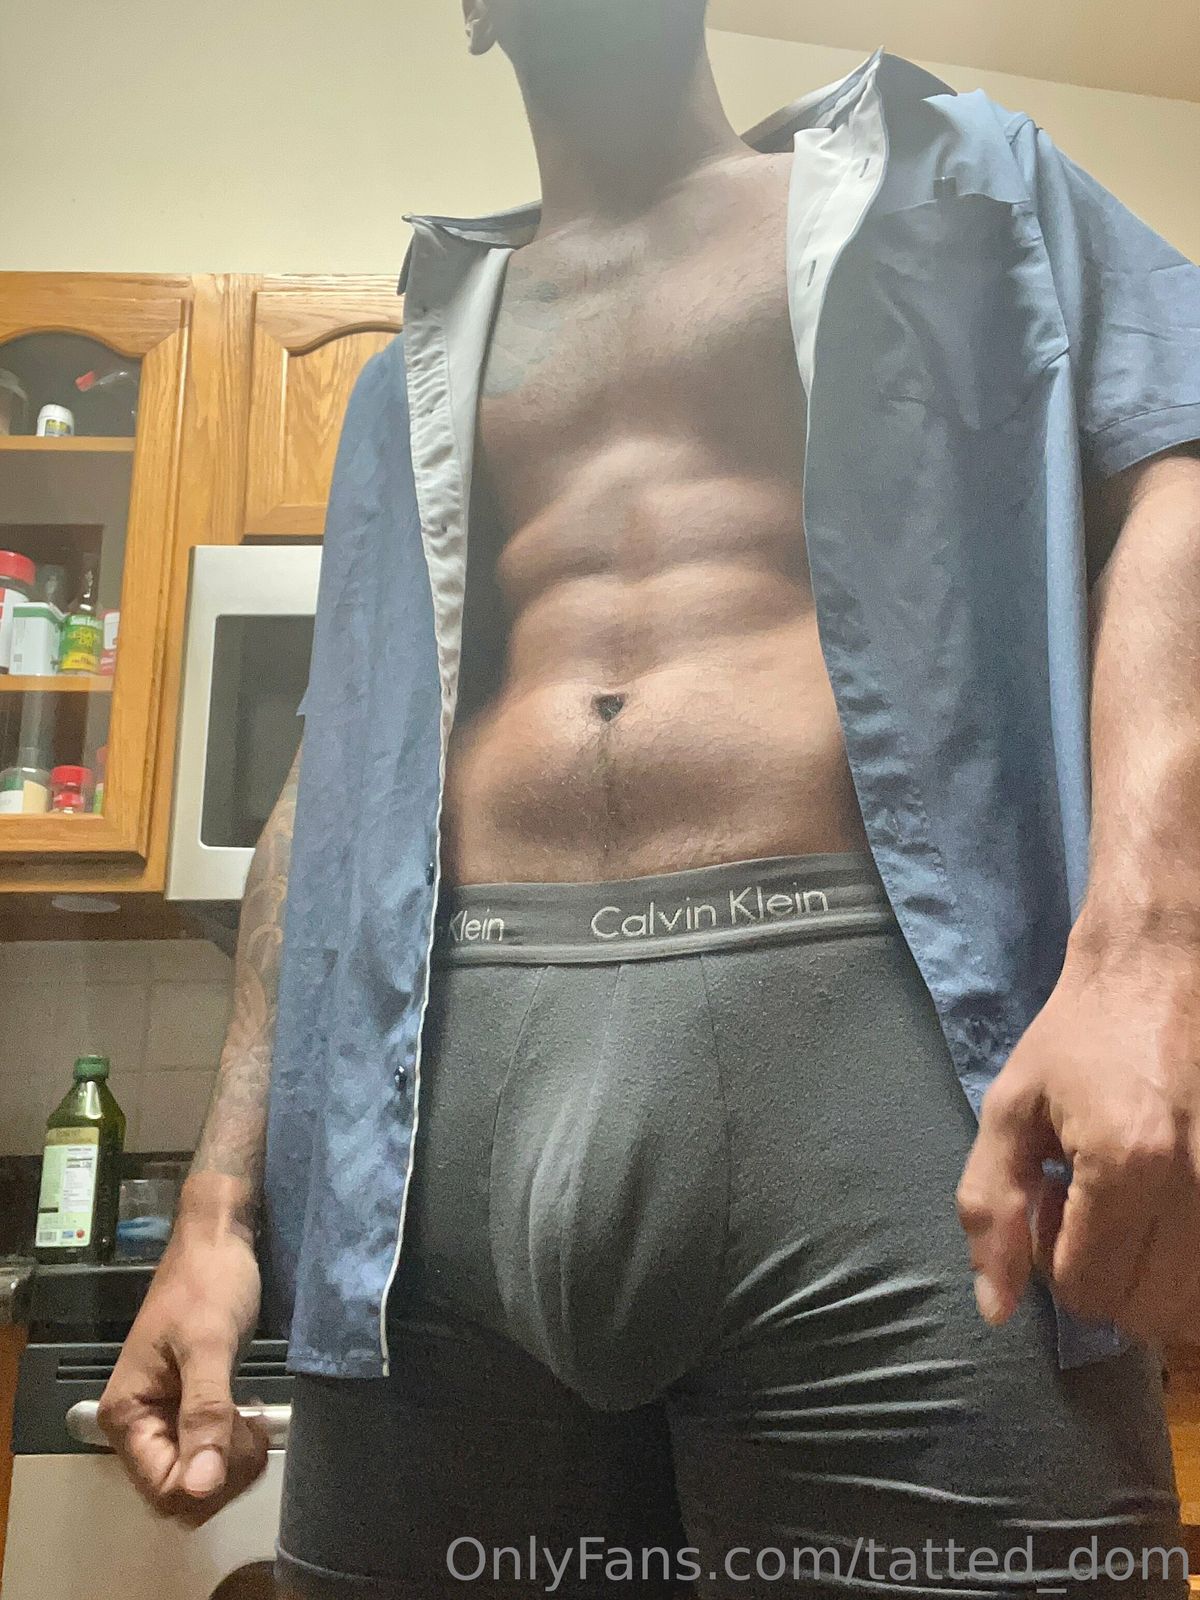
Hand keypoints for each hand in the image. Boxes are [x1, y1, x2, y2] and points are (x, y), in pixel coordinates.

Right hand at [98, 1202, 266, 1523]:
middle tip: (254, 1426)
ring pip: (197, 1476)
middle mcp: (137, 1424)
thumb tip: (200, 1489)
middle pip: (179, 1492)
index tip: (244, 1437)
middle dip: (223, 1472)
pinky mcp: (188, 1408)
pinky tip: (250, 1413)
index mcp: (126, 1414)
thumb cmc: (209, 1283)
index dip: (208, 1482)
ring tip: (254, 1417)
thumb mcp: (209, 1345)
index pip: (162, 1490)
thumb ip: (205, 1413)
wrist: (218, 1241)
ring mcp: (162, 1418)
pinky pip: (208, 1452)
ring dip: (231, 1460)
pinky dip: (233, 1444)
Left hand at [956, 930, 1199, 1342]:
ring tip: (1133, 1212)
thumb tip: (993, 1310)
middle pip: (1149, 1312)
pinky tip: (1168, 1211)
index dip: (1054, 1261)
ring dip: (1154, 1282)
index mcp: (1128, 1164)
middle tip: (1092, 1209)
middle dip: (1106, 1278)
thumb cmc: (1082, 1033)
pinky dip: (1190, 1268)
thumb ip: (992, 1207)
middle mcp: (1199, 1187)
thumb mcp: (1013, 1107)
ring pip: (1195, 1308)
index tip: (1055, 1202)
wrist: (1165, 968)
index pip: (1088, 1289)